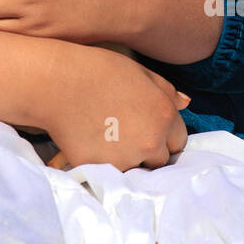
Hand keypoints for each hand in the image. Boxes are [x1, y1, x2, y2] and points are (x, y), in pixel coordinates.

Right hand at [42, 44, 190, 170]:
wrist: (56, 82)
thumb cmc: (97, 69)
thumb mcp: (138, 71)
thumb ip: (166, 90)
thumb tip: (187, 104)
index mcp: (164, 116)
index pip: (179, 141)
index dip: (163, 134)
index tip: (147, 128)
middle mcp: (151, 142)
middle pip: (160, 160)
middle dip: (148, 151)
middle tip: (125, 135)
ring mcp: (127, 159)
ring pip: (136, 170)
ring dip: (128, 160)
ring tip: (108, 139)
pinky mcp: (102, 170)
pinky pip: (110, 174)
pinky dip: (105, 164)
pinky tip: (92, 145)